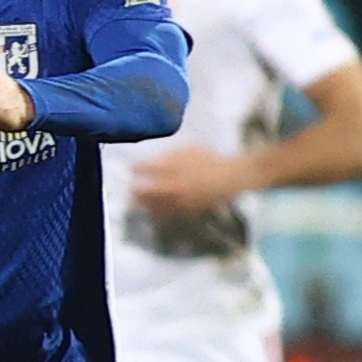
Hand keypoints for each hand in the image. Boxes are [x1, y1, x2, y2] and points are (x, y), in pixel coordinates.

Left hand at [131, 143, 252, 219]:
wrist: (232, 177)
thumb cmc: (210, 159)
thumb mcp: (188, 148)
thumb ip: (167, 154)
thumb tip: (150, 160)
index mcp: (171, 167)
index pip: (141, 168)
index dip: (134, 168)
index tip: (132, 169)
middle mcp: (172, 185)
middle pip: (141, 191)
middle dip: (133, 189)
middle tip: (130, 188)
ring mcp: (179, 200)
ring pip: (150, 206)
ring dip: (141, 203)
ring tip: (138, 201)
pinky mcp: (186, 211)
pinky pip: (165, 214)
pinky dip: (157, 211)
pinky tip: (154, 208)